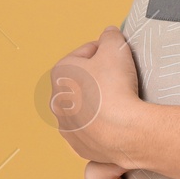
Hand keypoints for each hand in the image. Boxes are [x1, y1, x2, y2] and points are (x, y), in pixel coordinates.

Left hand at [50, 26, 144, 166]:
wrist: (122, 130)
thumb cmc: (115, 87)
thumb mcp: (115, 46)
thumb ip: (110, 35)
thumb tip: (109, 33)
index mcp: (61, 72)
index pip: (86, 52)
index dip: (105, 51)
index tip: (118, 57)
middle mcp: (57, 100)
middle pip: (83, 81)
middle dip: (99, 77)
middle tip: (120, 79)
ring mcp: (67, 125)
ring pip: (85, 107)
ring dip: (99, 102)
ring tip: (120, 102)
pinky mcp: (79, 145)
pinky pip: (91, 130)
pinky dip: (102, 125)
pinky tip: (116, 121)